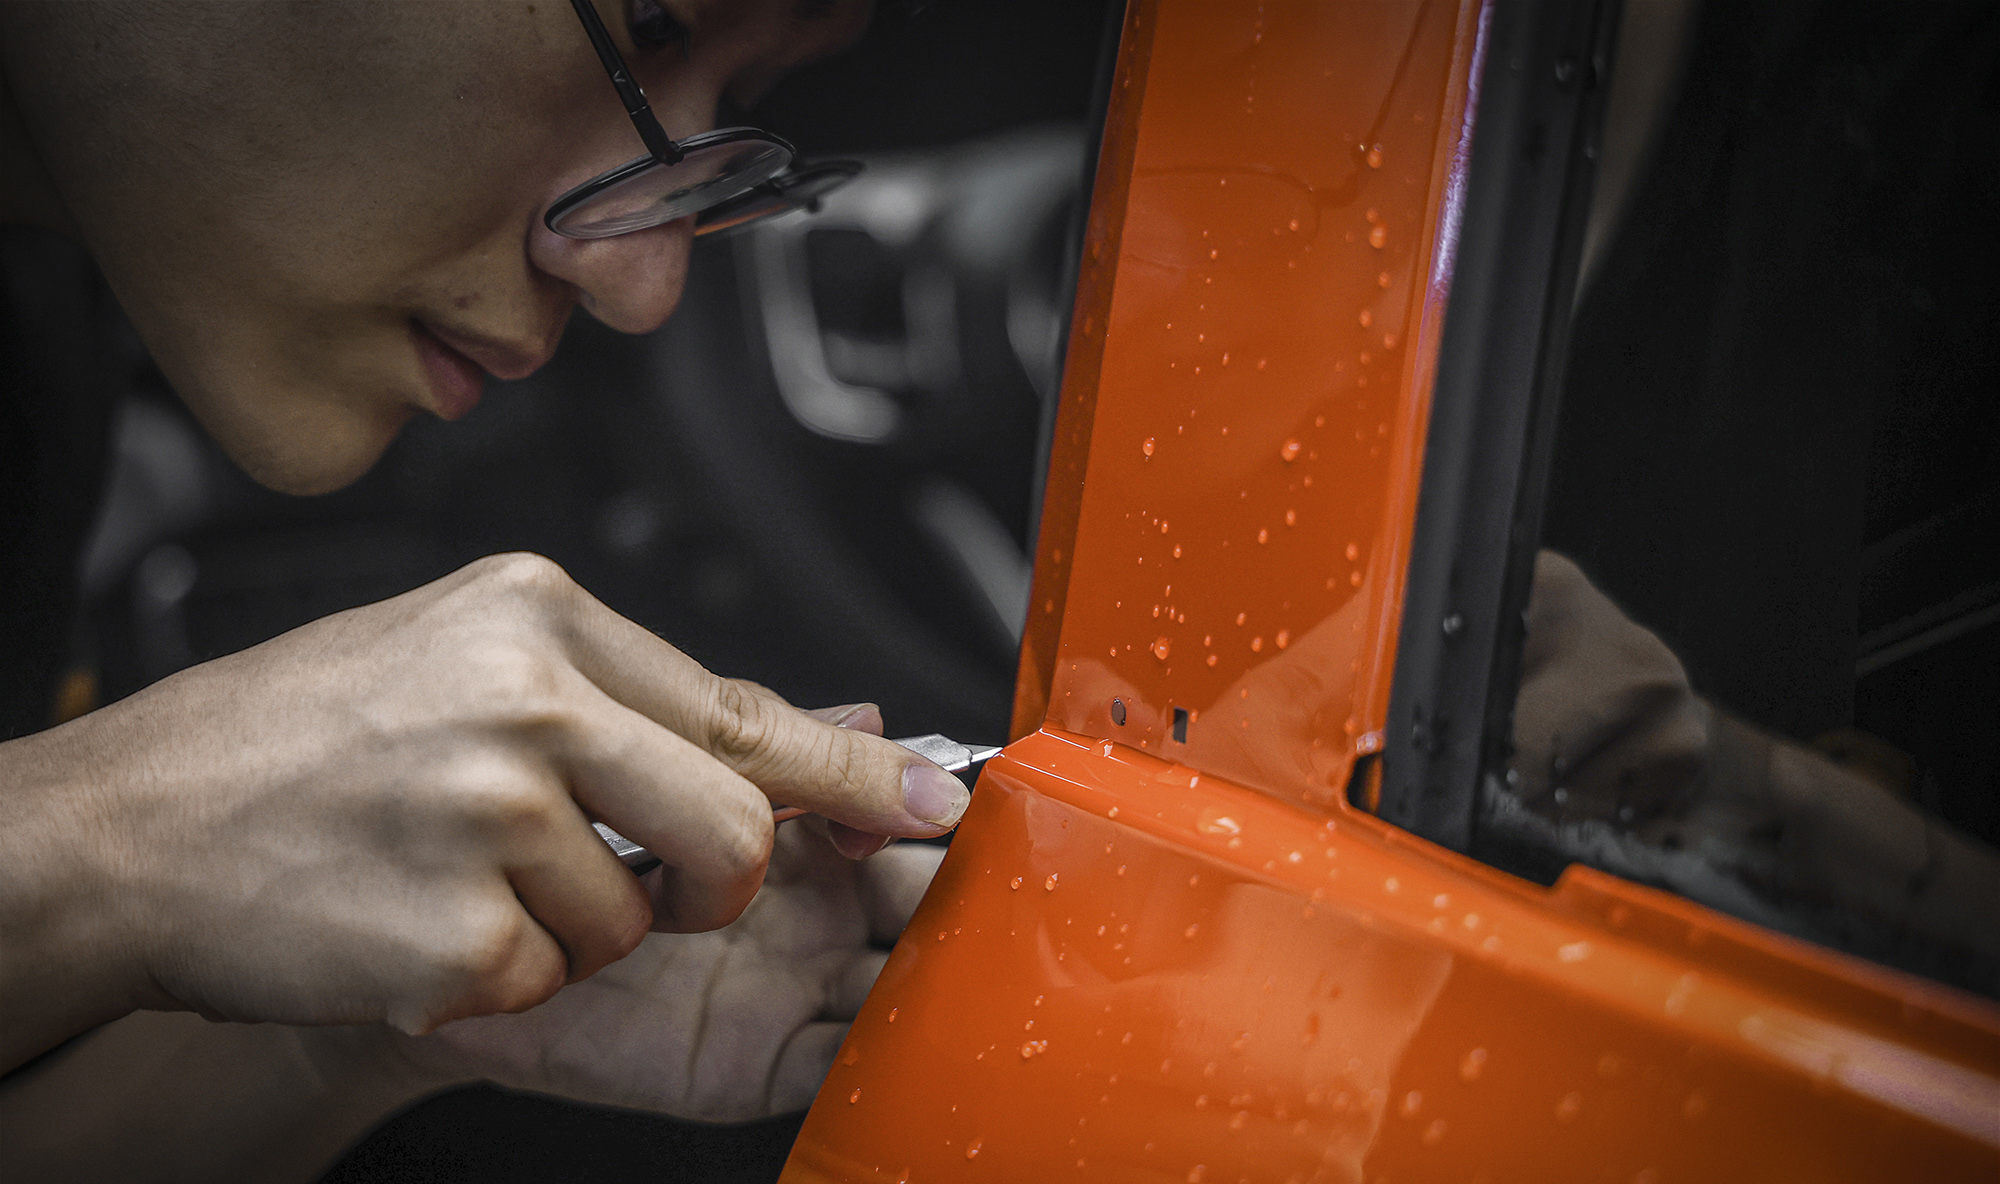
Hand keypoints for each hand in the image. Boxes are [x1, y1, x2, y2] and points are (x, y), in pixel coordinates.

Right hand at [0, 553, 969, 1072]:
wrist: (131, 825)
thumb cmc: (299, 738)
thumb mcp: (470, 655)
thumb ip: (642, 693)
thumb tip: (831, 723)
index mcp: (539, 616)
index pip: (742, 708)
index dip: (849, 776)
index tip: (934, 807)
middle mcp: (525, 702)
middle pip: (733, 826)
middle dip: (714, 883)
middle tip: (656, 884)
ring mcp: (485, 816)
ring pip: (635, 918)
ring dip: (572, 927)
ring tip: (464, 876)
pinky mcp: (449, 933)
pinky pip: (548, 981)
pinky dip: (498, 976)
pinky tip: (416, 920)